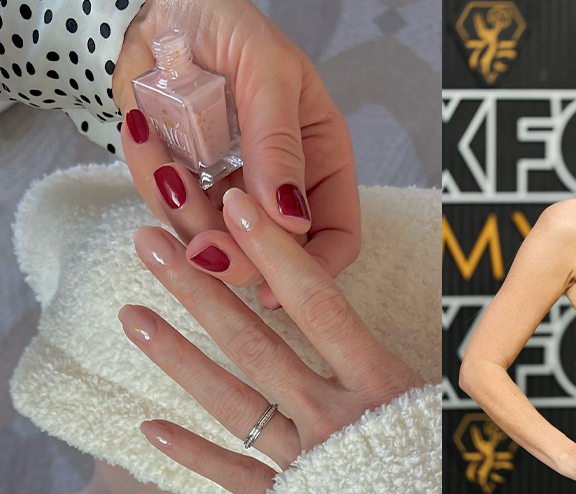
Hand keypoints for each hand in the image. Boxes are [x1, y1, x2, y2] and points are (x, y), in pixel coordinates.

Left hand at [113, 0, 359, 308]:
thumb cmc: (230, 27)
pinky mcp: (186, 185)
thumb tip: (291, 219)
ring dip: (184, 215)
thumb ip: (280, 145)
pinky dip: (152, 184)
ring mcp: (231, 189)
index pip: (335, 235)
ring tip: (165, 165)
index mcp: (320, 161)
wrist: (160, 7)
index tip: (276, 286)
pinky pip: (169, 210)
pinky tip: (142, 136)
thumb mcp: (269, 75)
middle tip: (203, 245)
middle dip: (237, 256)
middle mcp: (280, 185)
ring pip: (217, 242)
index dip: (314, 269)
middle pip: (273, 256)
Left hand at [117, 187, 422, 493]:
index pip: (319, 304)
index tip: (238, 207)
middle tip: (150, 245)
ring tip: (131, 316)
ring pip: (232, 403)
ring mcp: (305, 459)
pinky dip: (191, 451)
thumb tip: (407, 310)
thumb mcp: (447, 402)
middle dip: (200, 290)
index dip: (277, 252)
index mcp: (380, 385)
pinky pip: (233, 474)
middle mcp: (333, 417)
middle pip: (256, 344)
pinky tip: (148, 424)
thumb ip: (412, 361)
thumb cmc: (451, 464)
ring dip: (177, 358)